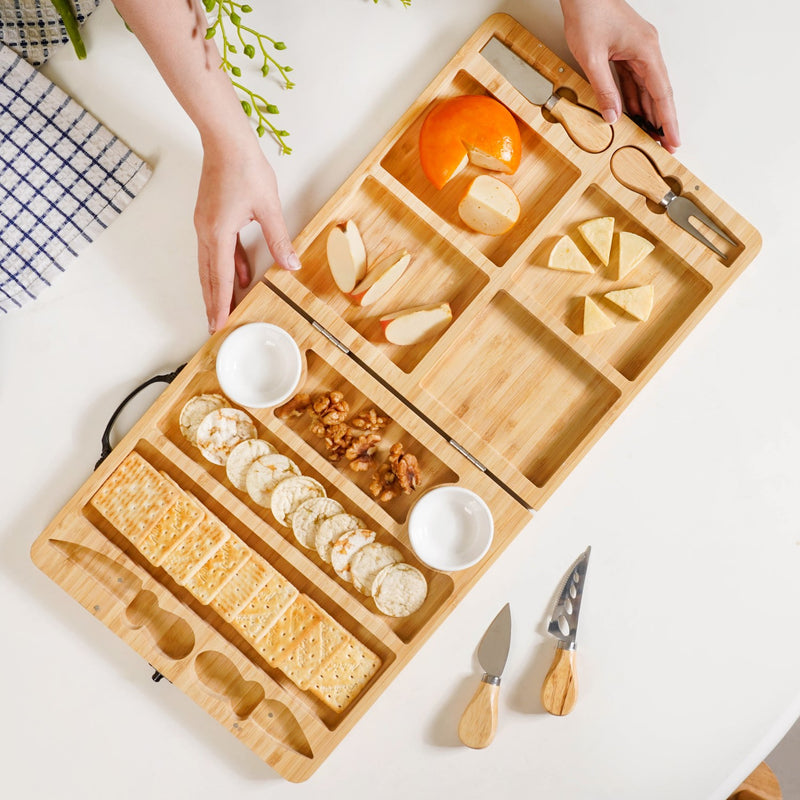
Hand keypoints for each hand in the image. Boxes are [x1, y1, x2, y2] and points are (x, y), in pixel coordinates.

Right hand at [194, 133, 299, 334]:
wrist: (226, 141)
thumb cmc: (245, 168)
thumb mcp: (269, 208)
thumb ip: (279, 240)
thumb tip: (291, 265)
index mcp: (218, 233)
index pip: (221, 278)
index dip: (221, 303)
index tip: (218, 323)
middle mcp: (207, 232)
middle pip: (209, 276)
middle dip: (213, 302)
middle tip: (214, 326)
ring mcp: (206, 225)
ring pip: (211, 265)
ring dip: (218, 286)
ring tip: (225, 307)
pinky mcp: (210, 218)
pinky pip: (218, 250)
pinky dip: (227, 265)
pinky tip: (239, 276)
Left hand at [560, 0, 679, 151]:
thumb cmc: (588, 14)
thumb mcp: (592, 57)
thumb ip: (604, 88)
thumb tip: (613, 117)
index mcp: (646, 50)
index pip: (662, 93)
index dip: (668, 120)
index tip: (673, 140)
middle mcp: (647, 50)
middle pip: (659, 93)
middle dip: (662, 121)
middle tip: (666, 146)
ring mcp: (638, 50)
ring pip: (648, 88)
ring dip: (650, 112)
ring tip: (651, 136)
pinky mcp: (627, 51)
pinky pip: (635, 80)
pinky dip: (636, 99)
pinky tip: (635, 115)